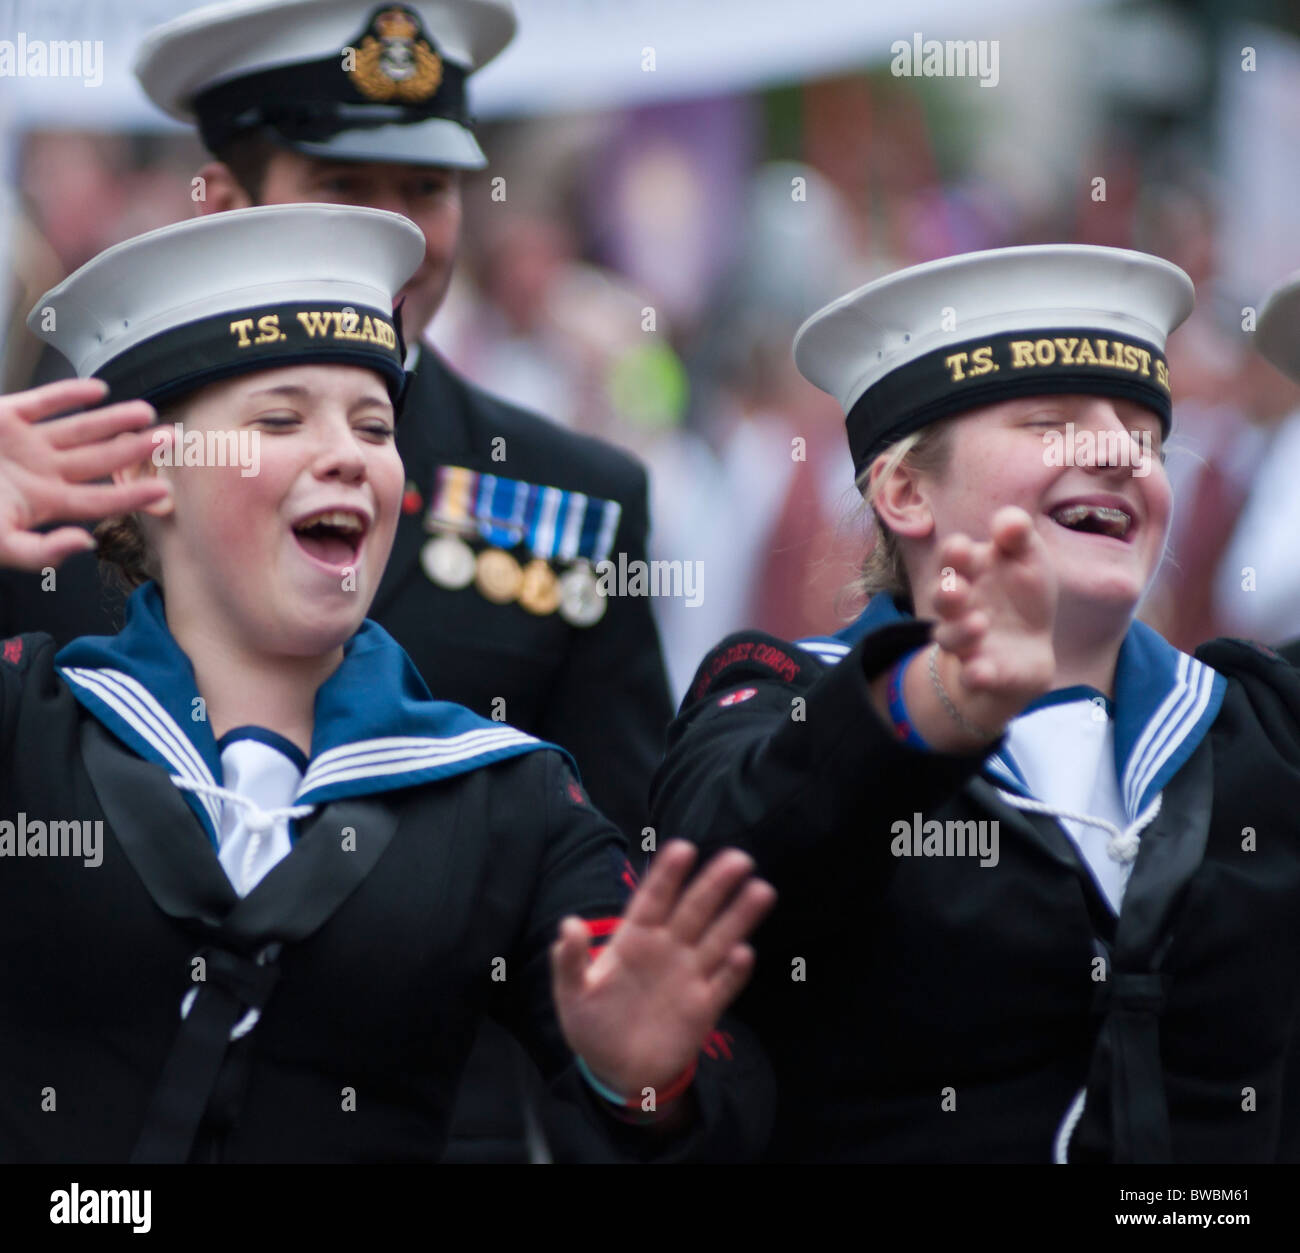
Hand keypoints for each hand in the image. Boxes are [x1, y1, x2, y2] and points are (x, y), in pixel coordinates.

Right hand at [0, 378, 168, 570]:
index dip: (131, 498)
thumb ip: (39, 553)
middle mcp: (40, 473)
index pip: (97, 502)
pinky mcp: (4, 416)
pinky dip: (69, 395)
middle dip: (135, 451)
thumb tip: (84, 544)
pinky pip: (43, 403)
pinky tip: (99, 390)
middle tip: (173, 440)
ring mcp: (24, 444)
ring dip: (113, 421)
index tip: (166, 491)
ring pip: (79, 430)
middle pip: (99, 462)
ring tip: (147, 413)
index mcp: (41, 504)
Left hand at [551, 840, 774, 1099]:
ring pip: (718, 938)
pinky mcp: (704, 1007)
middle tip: (738, 858)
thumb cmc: (592, 1024)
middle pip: (694, 910)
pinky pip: (723, 984)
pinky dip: (734, 970)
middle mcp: (667, 949)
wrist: (616, 1071)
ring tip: (761, 889)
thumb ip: (570, 961)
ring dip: (738, 916)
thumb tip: (568, 924)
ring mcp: (689, 975)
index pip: (653, 899)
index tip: (683, 848)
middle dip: (714, 885)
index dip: (667, 875)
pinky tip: (743, 953)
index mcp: (634, 938)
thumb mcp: (572, 995)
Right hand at [927, 505, 1055, 732]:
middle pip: (941, 599)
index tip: (963, 547)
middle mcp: (959, 608)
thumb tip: (1008, 522)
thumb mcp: (1027, 558)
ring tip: (980, 624)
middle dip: (945, 593)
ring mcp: (968, 642)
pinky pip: (971, 676)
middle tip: (957, 589)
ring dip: (961, 631)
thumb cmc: (1021, 596)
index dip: (953, 554)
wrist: (1026, 649)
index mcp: (968, 573)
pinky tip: (981, 672)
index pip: (952, 560)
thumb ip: (1017, 535)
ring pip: (951, 638)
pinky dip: (974, 675)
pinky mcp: (982, 673)